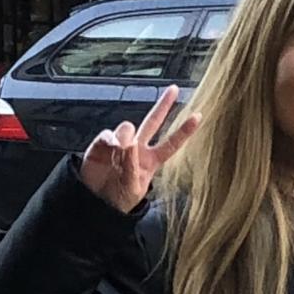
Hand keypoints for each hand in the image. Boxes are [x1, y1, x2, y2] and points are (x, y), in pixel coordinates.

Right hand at [77, 84, 197, 214]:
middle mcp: (138, 149)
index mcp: (151, 161)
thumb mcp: (132, 188)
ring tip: (119, 150)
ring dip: (125, 136)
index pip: (171, 144)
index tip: (198, 116)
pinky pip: (108, 134)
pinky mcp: (102, 144)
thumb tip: (129, 143)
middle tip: (173, 90)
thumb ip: (131, 165)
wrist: (95, 203)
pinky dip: (110, 138)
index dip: (184, 131)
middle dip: (163, 105)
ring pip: (127, 128)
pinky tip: (110, 146)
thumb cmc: (118, 199)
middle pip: (153, 122)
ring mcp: (120, 144)